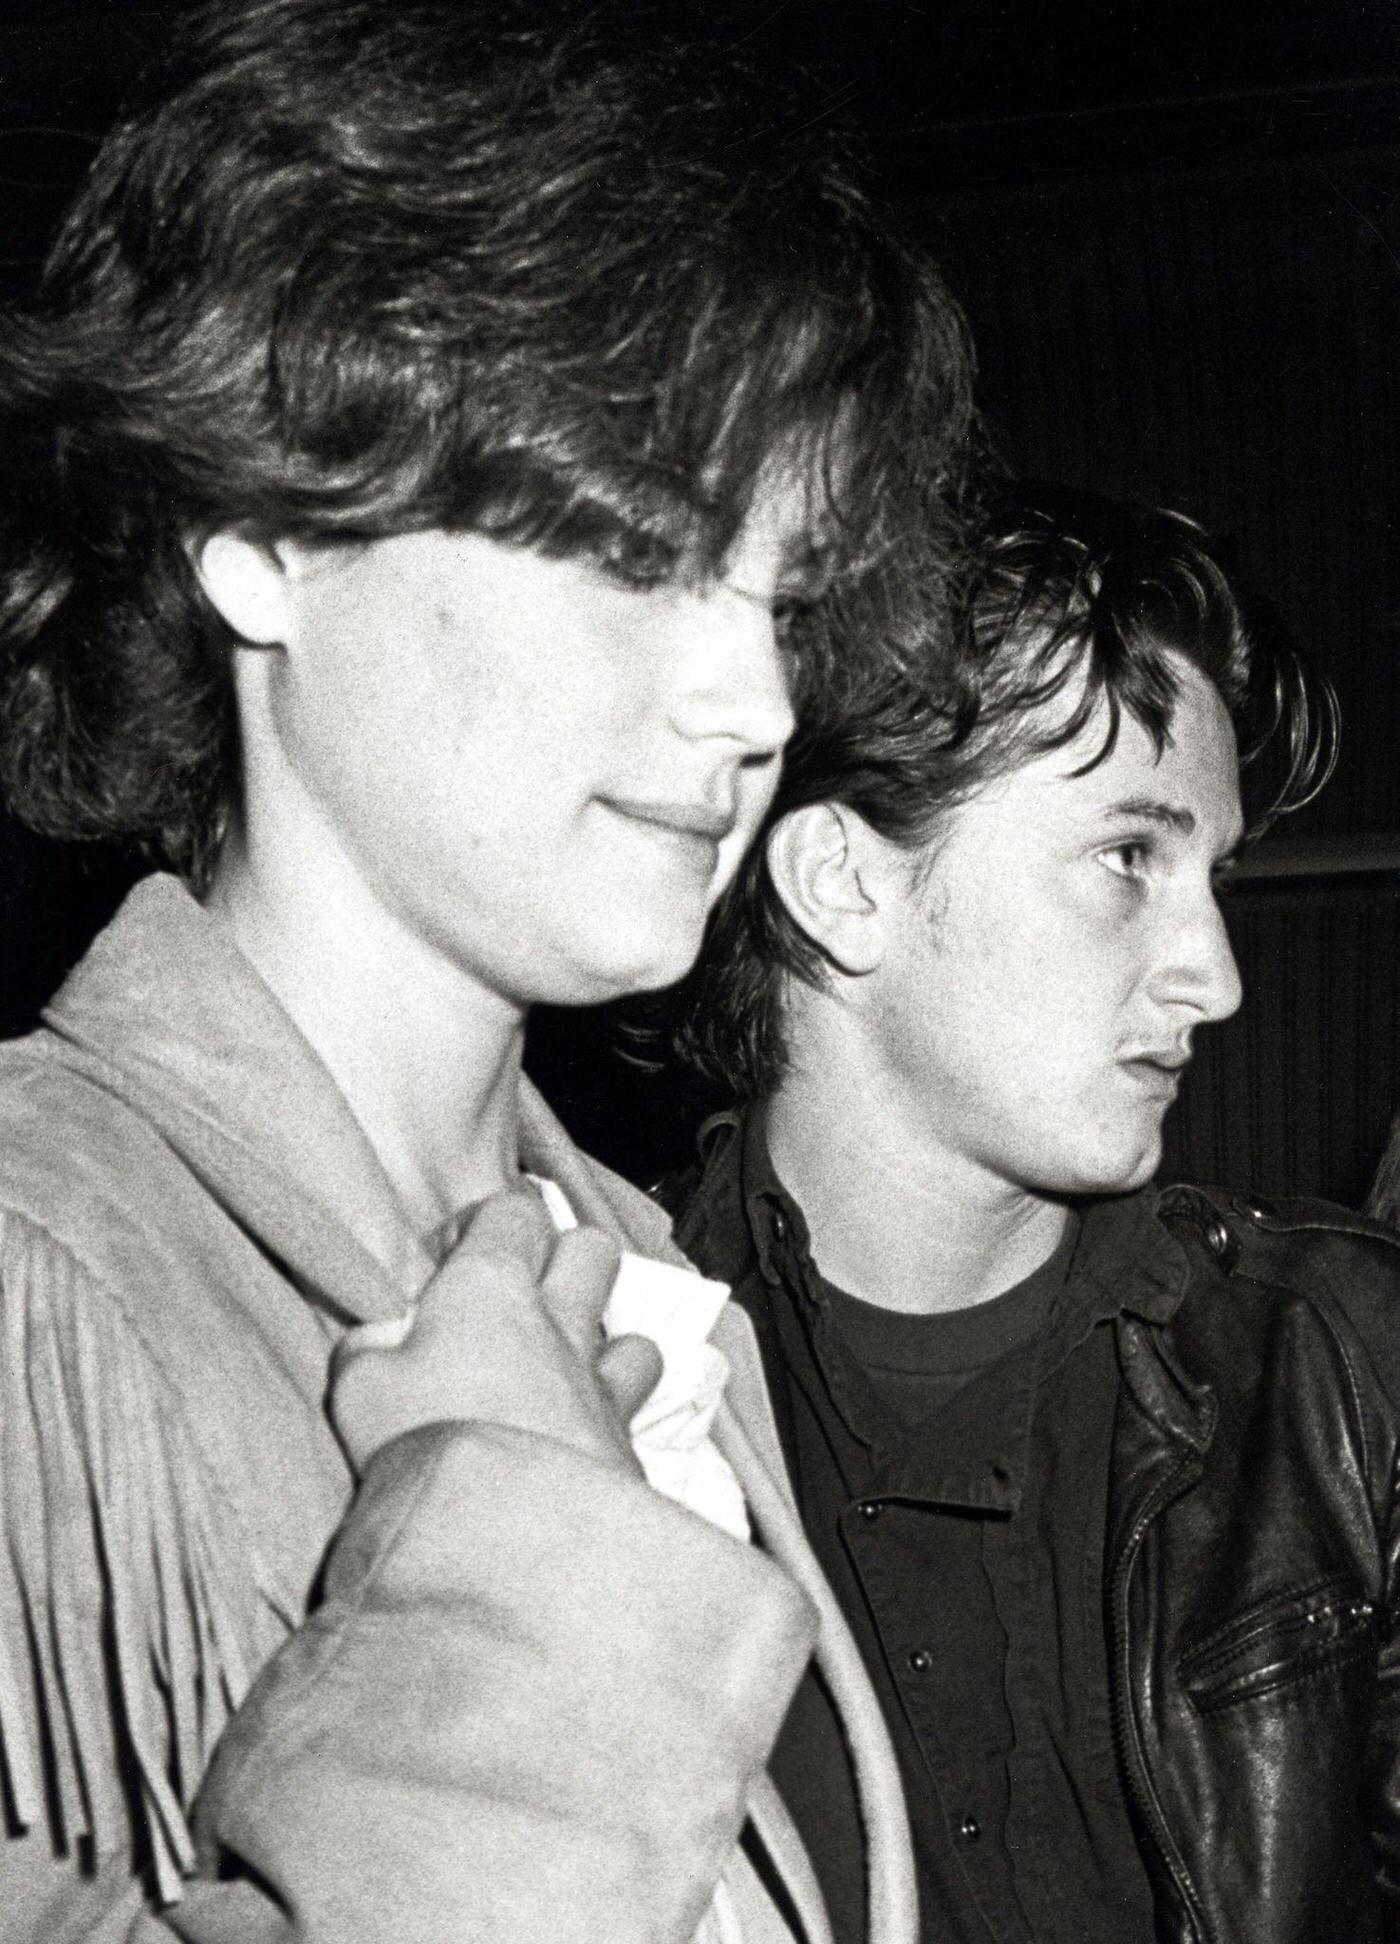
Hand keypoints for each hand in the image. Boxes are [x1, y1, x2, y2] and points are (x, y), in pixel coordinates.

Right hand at [330, 1188, 662, 1472]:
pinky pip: (637, 1413)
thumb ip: (370, 1349)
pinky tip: (582, 1445)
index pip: (515, 1210)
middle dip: (566, 1262)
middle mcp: (560, 1324)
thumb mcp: (360, 1390)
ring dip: (604, 1347)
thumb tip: (383, 1338)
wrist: (505, 1542)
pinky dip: (612, 1419)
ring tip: (563, 1380)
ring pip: (633, 1333)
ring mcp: (603, 1386)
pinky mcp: (628, 1447)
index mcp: (492, 1288)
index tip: (453, 1264)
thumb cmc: (422, 1447)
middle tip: (522, 1304)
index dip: (487, 1225)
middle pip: (594, 1250)